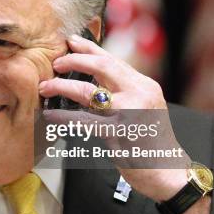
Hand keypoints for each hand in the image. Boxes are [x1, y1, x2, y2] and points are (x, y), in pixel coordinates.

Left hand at [38, 34, 189, 201]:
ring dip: (62, 86)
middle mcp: (139, 94)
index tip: (70, 41)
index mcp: (144, 85)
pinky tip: (51, 115)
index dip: (90, 48)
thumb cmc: (150, 142)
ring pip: (88, 91)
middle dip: (74, 60)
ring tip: (46, 87)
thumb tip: (93, 77)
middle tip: (55, 63)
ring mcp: (129, 113)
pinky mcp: (119, 134)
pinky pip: (84, 121)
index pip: (113, 60)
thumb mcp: (143, 109)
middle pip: (102, 66)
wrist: (168, 172)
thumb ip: (123, 92)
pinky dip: (64, 117)